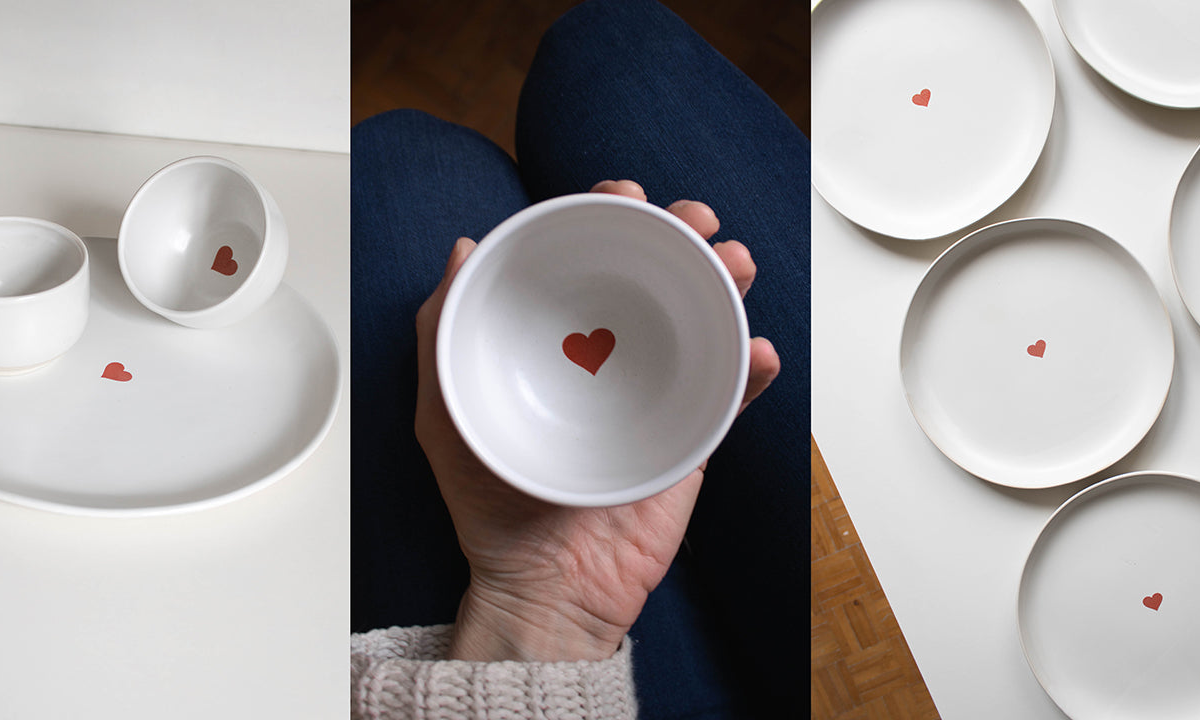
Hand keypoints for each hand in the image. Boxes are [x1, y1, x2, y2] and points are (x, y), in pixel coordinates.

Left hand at [413, 179, 781, 661]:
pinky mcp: (695, 440)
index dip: (610, 217)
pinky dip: (755, 369)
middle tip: (694, 216)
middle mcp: (616, 358)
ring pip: (708, 321)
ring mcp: (661, 396)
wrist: (543, 587)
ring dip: (731, 282)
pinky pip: (735, 397)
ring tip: (736, 263)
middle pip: (661, 277)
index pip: (592, 261)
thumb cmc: (492, 506)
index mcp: (563, 343)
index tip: (620, 192)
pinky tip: (758, 349)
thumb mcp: (444, 411)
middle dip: (685, 233)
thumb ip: (441, 334)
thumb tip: (463, 250)